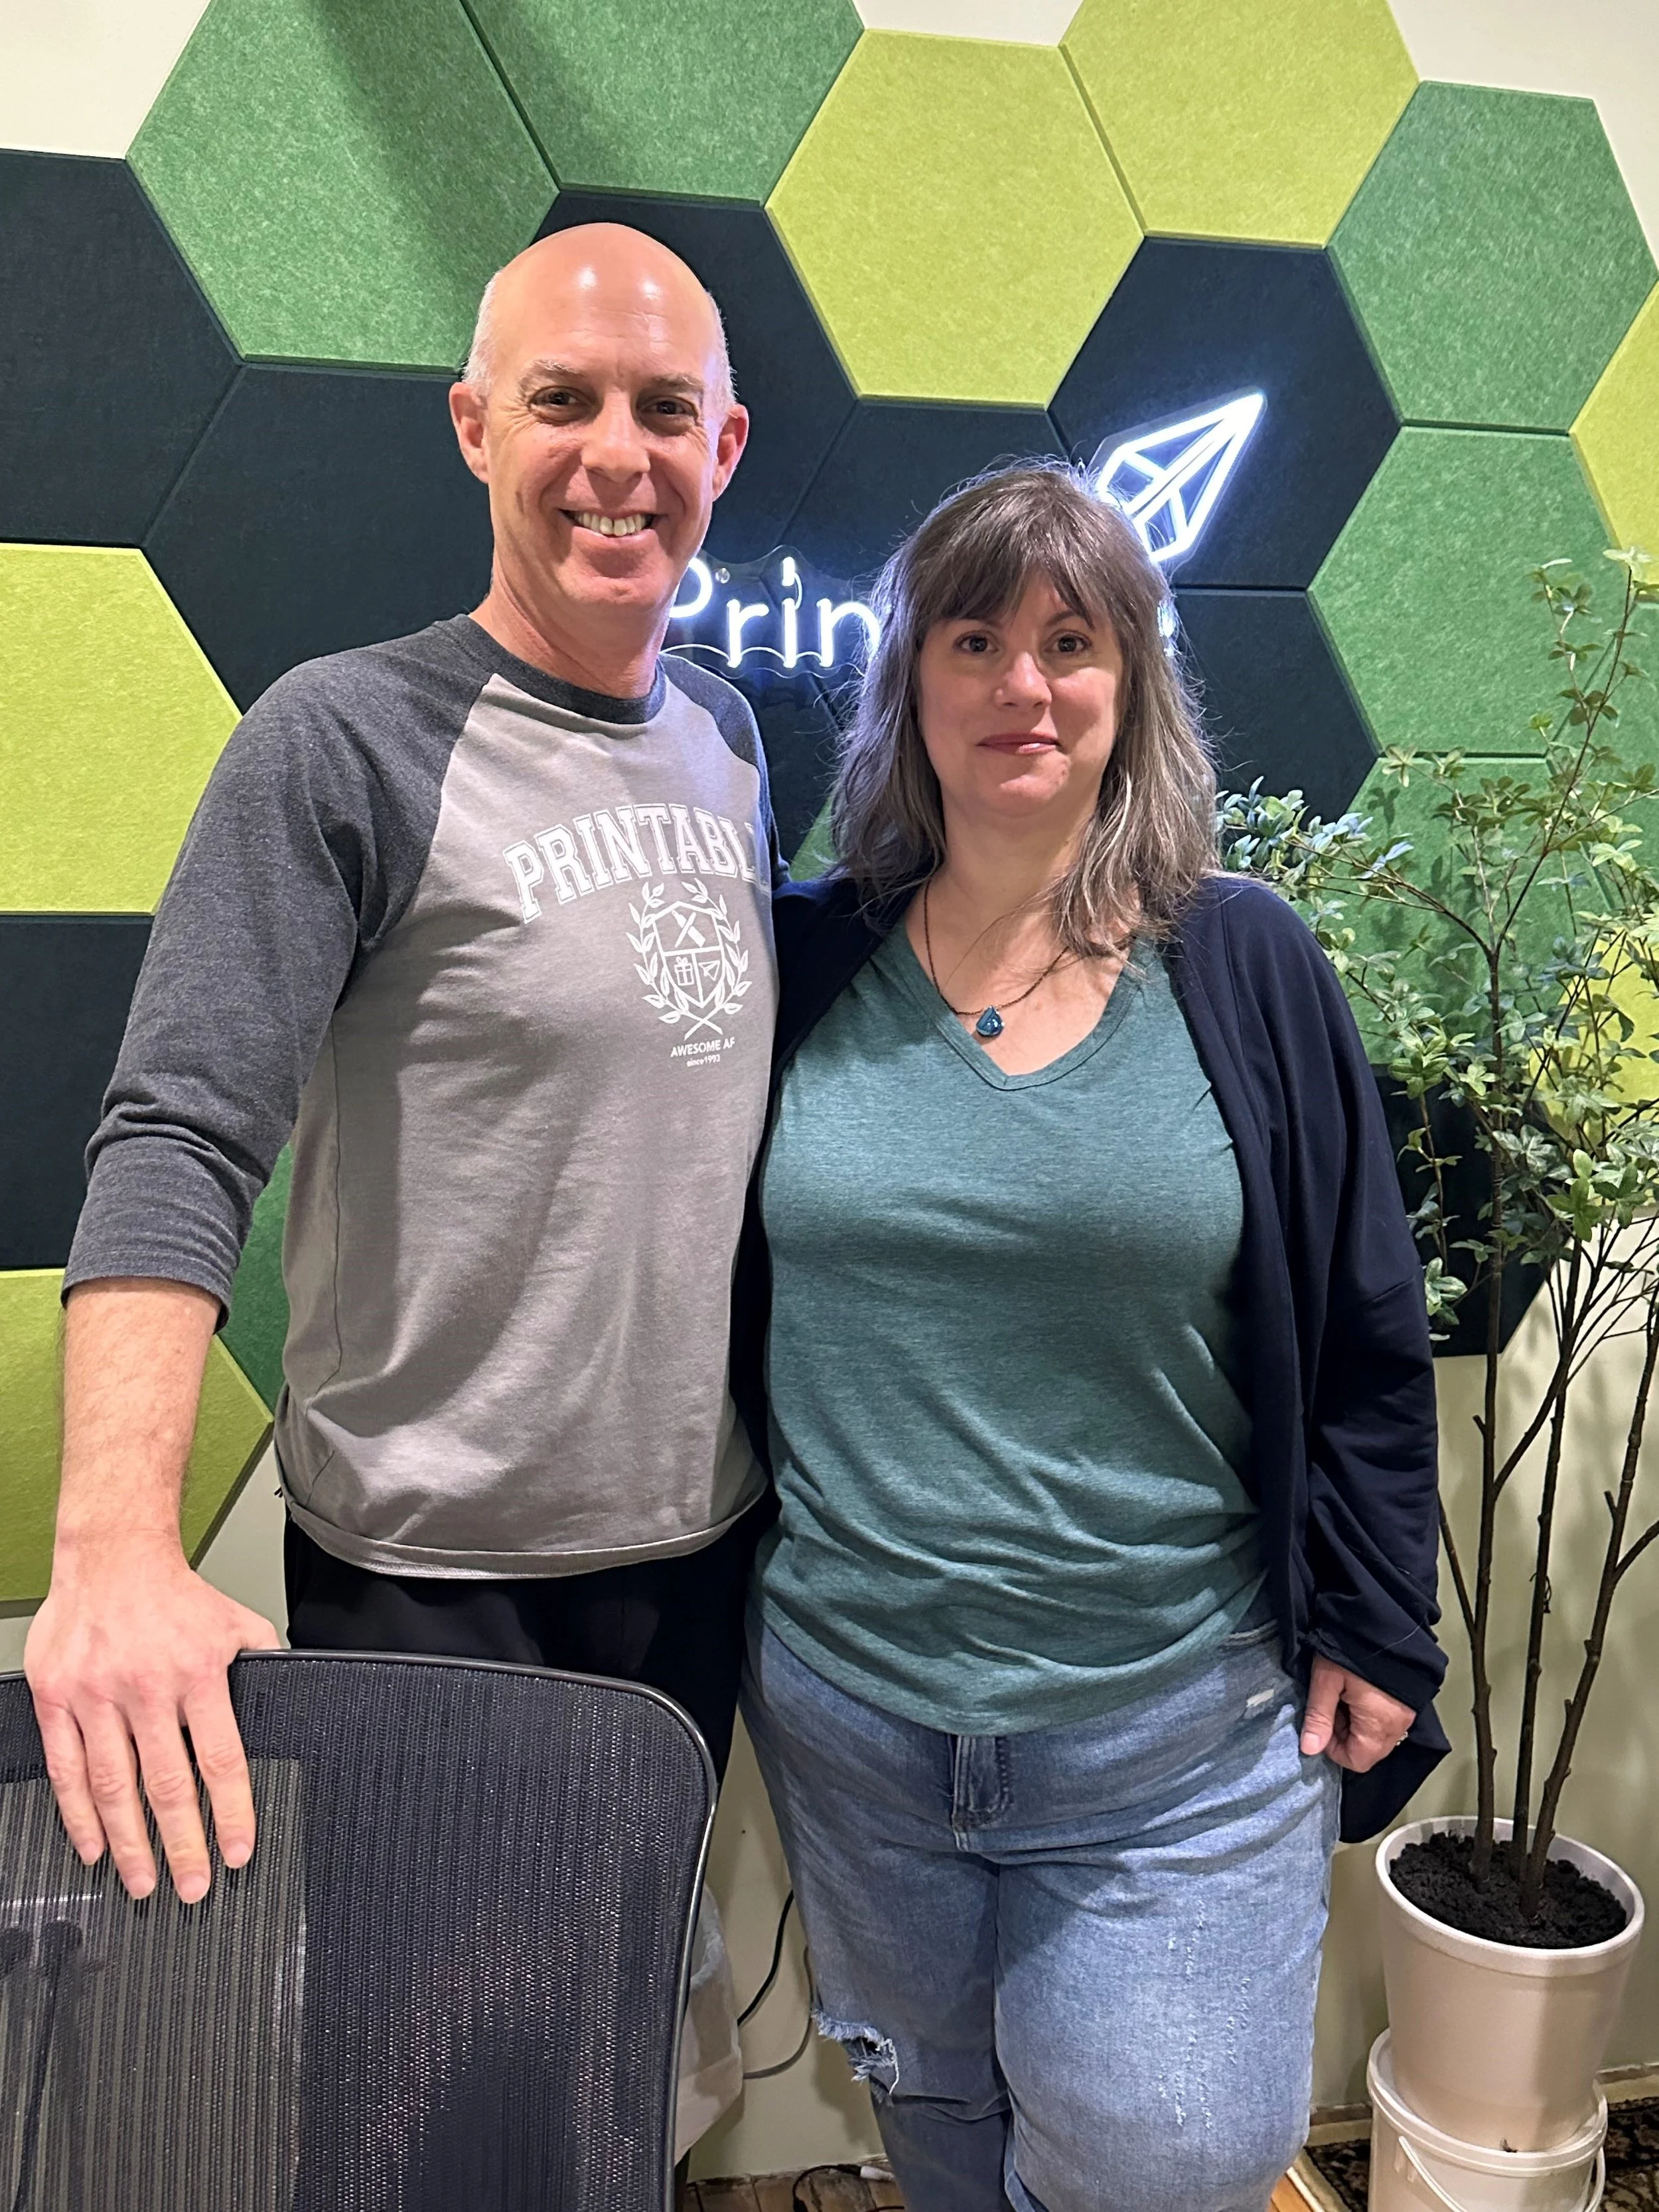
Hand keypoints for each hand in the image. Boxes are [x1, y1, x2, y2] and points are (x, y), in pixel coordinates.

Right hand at [25, 1545, 280, 1902]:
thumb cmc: (175, 1595)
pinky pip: (65, 1767)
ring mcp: (95, 1695)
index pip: (220, 1759)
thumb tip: (293, 1700)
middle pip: (166, 1784)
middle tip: (192, 1888)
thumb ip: (262, 1666)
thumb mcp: (235, 1623)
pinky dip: (77, 1814)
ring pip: (112, 1786)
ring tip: (143, 1882)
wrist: (113, 1557)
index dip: (230, 1812)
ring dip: (129, 1843)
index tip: (237, 1853)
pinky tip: (93, 1845)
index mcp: (196, 1673)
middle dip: (181, 1845)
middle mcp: (145, 1688)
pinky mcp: (55, 1697)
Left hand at [1299, 1656, 1414, 1772]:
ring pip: (1377, 1736)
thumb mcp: (1326, 1680)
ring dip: (1356, 1723)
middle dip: (1344, 1735)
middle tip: (1330, 1705)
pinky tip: (1357, 1690)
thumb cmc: (1352, 1647)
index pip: (1357, 1761)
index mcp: (1379, 1724)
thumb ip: (1318, 1716)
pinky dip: (1369, 1713)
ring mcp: (1407, 1713)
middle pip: (1369, 1750)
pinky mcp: (1408, 1700)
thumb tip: (1309, 1749)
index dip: (1333, 1749)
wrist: (1382, 1618)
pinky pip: (1387, 1720)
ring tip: (1343, 1694)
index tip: (1320, 1724)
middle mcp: (1399, 1724)